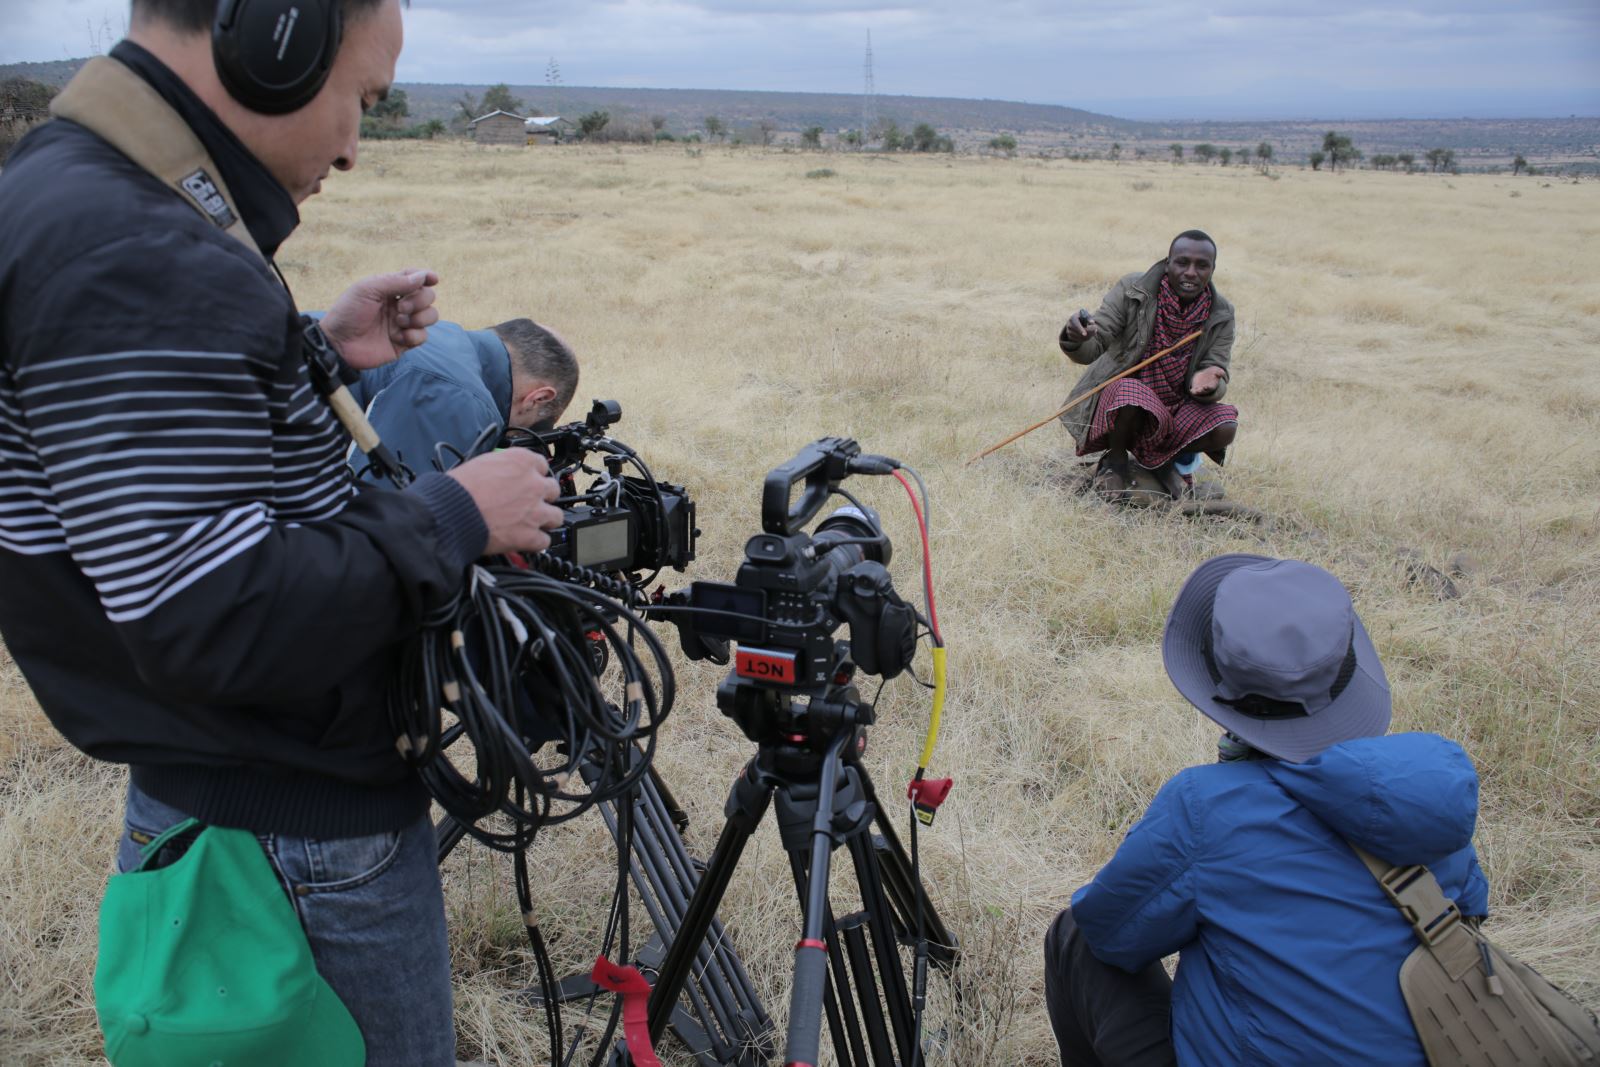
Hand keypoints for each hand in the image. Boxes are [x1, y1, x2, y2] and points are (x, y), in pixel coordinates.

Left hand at [321, 267, 440, 369]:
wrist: (339, 343)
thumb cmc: (348, 312)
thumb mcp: (368, 289)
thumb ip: (395, 281)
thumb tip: (423, 276)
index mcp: (390, 289)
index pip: (415, 278)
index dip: (426, 276)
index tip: (433, 279)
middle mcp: (400, 304)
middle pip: (428, 296)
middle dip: (420, 300)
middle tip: (401, 308)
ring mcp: (403, 324)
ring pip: (431, 316)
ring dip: (420, 317)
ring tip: (400, 321)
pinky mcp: (404, 343)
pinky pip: (423, 336)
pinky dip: (414, 335)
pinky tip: (399, 337)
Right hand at [448, 450, 562, 554]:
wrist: (450, 513)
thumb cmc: (458, 489)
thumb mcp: (481, 464)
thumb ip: (501, 468)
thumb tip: (502, 474)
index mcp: (521, 462)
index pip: (541, 465)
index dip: (534, 475)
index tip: (529, 481)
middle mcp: (534, 485)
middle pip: (552, 490)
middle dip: (542, 497)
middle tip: (528, 503)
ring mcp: (535, 511)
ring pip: (556, 516)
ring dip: (544, 520)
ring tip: (530, 523)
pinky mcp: (529, 535)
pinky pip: (544, 541)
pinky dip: (535, 542)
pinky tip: (525, 541)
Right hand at [1064, 309, 1097, 344]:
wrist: (1076, 321)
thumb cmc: (1082, 317)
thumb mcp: (1086, 314)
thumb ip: (1089, 318)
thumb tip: (1092, 322)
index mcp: (1073, 318)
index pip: (1075, 324)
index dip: (1080, 329)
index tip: (1085, 334)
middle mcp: (1069, 325)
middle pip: (1077, 332)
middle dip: (1087, 333)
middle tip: (1095, 331)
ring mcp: (1069, 332)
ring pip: (1078, 337)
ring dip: (1088, 335)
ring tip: (1095, 331)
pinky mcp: (1070, 337)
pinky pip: (1078, 340)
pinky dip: (1086, 338)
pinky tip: (1091, 334)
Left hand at [1190, 366, 1225, 396]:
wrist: (1204, 374)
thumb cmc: (1212, 373)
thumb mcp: (1216, 371)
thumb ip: (1219, 372)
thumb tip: (1222, 373)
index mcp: (1212, 385)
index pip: (1211, 388)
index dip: (1209, 387)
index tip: (1207, 386)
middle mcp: (1206, 389)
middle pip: (1204, 391)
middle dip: (1202, 390)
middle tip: (1200, 389)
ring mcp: (1200, 389)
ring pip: (1198, 392)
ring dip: (1197, 392)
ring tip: (1196, 391)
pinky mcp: (1195, 388)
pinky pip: (1193, 391)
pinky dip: (1192, 391)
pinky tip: (1191, 390)